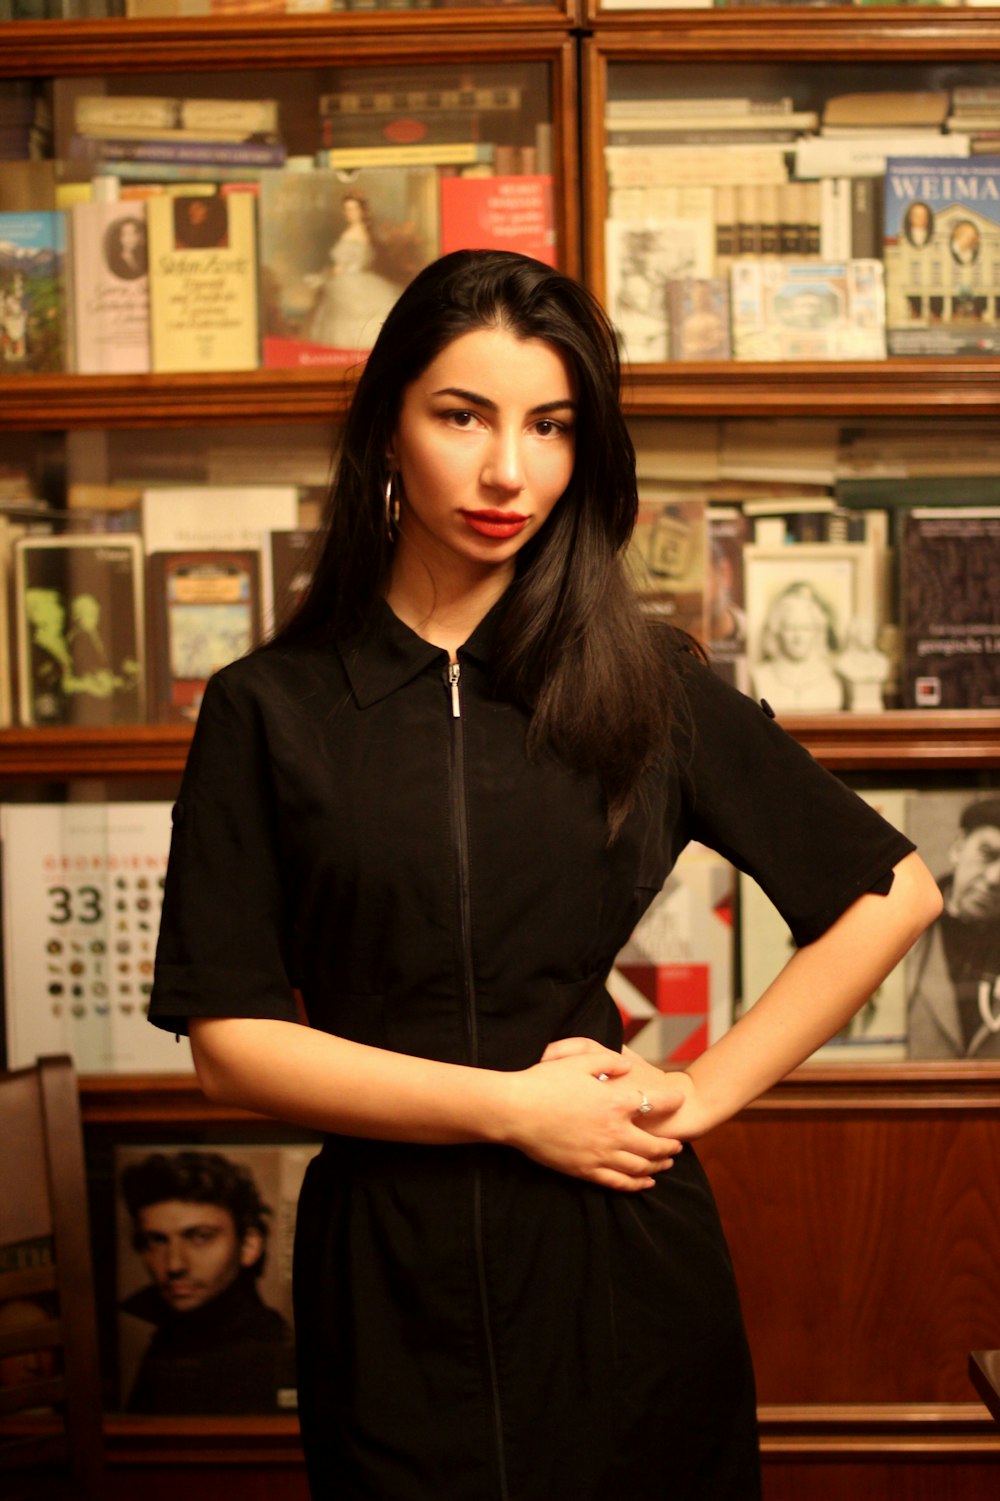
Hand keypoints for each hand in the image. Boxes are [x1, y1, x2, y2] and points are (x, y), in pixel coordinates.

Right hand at [501, 1042, 683, 1191]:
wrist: (516, 1110)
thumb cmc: (544, 1081)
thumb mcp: (579, 1060)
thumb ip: (608, 1062)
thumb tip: (627, 1066)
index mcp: (615, 1102)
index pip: (655, 1104)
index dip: (672, 1101)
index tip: (681, 1100)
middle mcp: (613, 1131)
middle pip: (653, 1145)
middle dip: (670, 1146)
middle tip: (678, 1146)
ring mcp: (599, 1153)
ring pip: (639, 1166)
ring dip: (657, 1166)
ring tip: (666, 1164)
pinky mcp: (584, 1169)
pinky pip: (617, 1182)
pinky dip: (635, 1184)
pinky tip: (644, 1184)